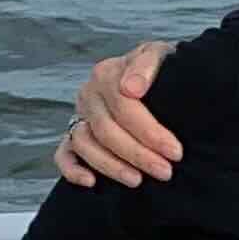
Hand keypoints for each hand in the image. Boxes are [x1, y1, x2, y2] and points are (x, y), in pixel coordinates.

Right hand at [57, 37, 177, 187]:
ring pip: (85, 144)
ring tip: (138, 180)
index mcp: (107, 74)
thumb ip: (148, 64)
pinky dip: (72, 170)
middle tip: (165, 172)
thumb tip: (132, 89)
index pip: (124, 107)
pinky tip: (91, 182)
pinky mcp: (73, 135)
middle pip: (106, 130)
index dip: (149, 132)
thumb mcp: (161, 56)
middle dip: (137, 154)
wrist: (156, 77)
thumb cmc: (161, 70)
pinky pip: (64, 154)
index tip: (174, 152)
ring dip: (111, 166)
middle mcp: (89, 94)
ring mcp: (79, 116)